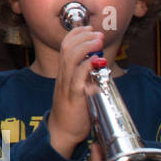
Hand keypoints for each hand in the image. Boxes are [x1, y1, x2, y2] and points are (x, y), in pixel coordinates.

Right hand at [49, 25, 102, 156]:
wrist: (62, 132)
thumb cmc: (72, 112)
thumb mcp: (78, 89)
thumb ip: (86, 76)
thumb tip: (98, 63)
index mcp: (64, 73)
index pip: (66, 46)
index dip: (76, 34)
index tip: (89, 28)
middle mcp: (63, 76)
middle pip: (67, 48)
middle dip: (83, 36)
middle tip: (97, 32)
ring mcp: (67, 86)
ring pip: (71, 59)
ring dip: (86, 46)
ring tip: (98, 40)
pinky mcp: (74, 97)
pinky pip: (77, 78)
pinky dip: (86, 67)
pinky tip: (95, 61)